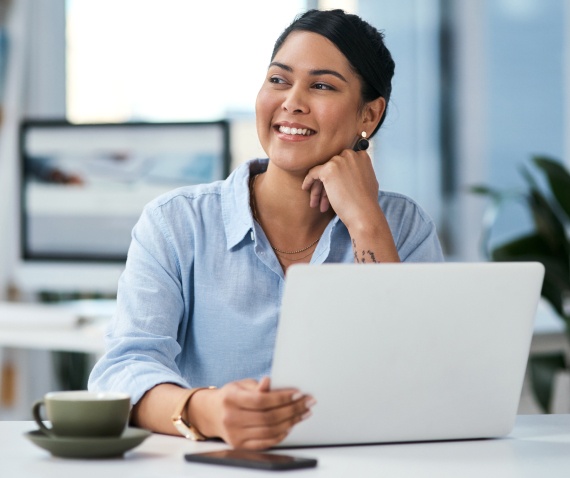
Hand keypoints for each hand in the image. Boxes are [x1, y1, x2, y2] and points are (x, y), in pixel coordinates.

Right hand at [197, 377, 314, 449]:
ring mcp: (235, 435)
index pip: (261, 400)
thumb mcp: (242, 385)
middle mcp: (231, 418)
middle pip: (268, 417)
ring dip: (291, 422)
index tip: (299, 393)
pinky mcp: (240, 446)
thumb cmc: (232, 396)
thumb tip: (269, 381)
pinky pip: (266, 442)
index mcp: (231, 399)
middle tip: (308, 403)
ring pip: (269, 431)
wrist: (213, 413)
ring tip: (303, 413)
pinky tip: (290, 425)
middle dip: (292, 409)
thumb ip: (257, 386)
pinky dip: (281, 434)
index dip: (282, 397)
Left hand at [302, 149, 381, 230]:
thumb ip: (358, 172)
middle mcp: (350, 155)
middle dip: (326, 183)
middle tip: (323, 197)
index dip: (337, 176)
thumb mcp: (368, 180)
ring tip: (316, 203)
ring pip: (322, 172)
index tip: (334, 186)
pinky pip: (313, 173)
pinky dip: (308, 181)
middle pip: (331, 167)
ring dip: (318, 187)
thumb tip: (348, 173)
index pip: (343, 163)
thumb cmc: (367, 202)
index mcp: (361, 156)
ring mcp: (339, 161)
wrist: (364, 212)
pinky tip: (306, 189)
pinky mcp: (328, 169)